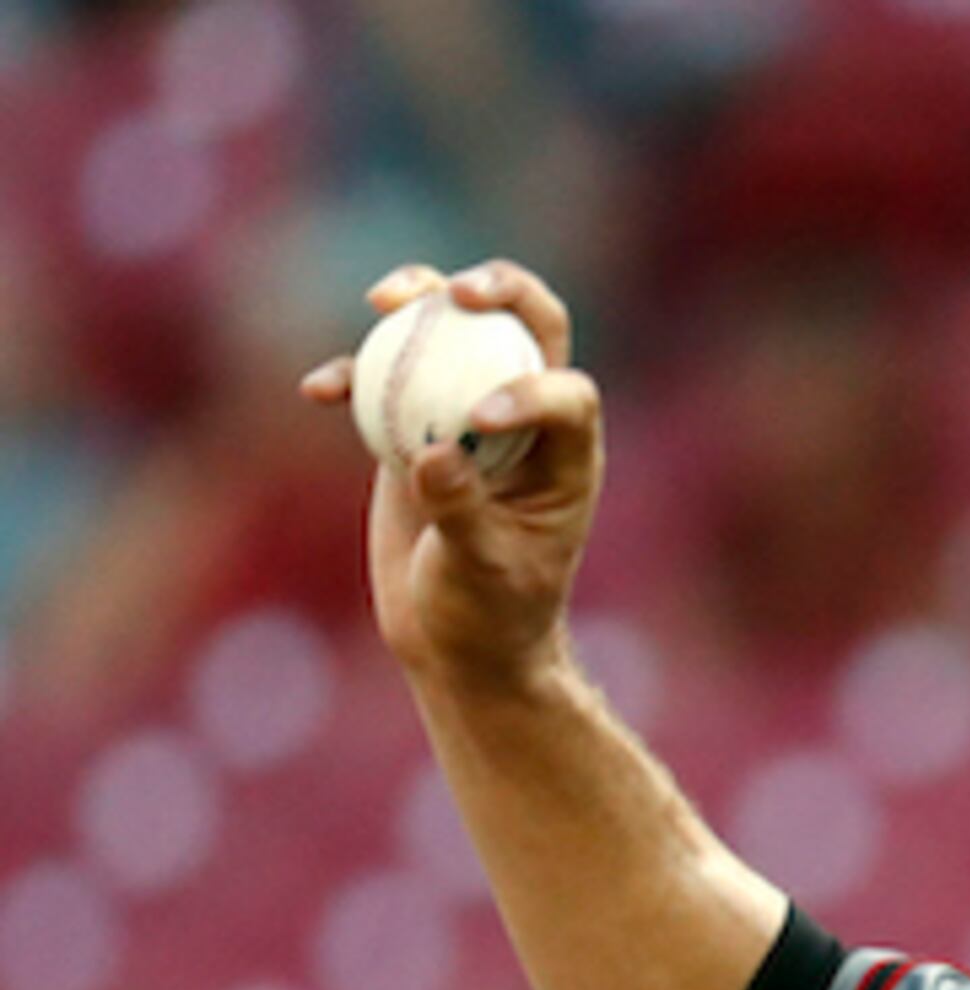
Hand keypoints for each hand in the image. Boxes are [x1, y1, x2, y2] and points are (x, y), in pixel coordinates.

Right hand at [296, 261, 603, 694]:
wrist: (456, 638)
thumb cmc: (491, 615)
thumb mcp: (483, 574)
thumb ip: (461, 514)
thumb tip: (433, 456)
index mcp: (568, 456)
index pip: (569, 394)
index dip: (533, 388)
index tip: (480, 417)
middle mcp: (527, 420)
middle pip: (530, 328)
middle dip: (502, 291)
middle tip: (458, 291)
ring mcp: (468, 413)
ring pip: (456, 333)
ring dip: (421, 301)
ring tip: (382, 300)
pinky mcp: (415, 424)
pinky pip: (386, 378)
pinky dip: (353, 371)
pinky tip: (318, 388)